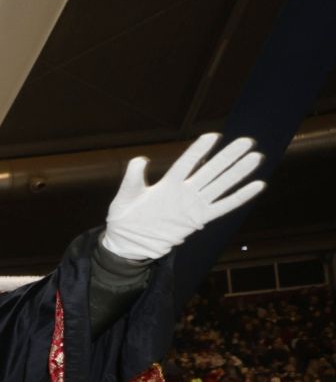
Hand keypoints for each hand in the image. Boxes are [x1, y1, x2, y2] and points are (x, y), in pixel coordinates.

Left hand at [101, 133, 264, 261]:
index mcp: (167, 184)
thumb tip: (141, 159)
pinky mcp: (199, 220)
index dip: (199, 150)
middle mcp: (184, 192)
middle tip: (247, 141)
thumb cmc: (124, 219)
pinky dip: (240, 197)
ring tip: (256, 157)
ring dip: (238, 172)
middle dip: (228, 156)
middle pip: (210, 170)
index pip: (187, 163)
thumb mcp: (124, 197)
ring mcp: (193, 206)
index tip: (213, 136)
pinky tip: (257, 185)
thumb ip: (133, 178)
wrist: (128, 245)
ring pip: (221, 185)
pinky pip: (223, 207)